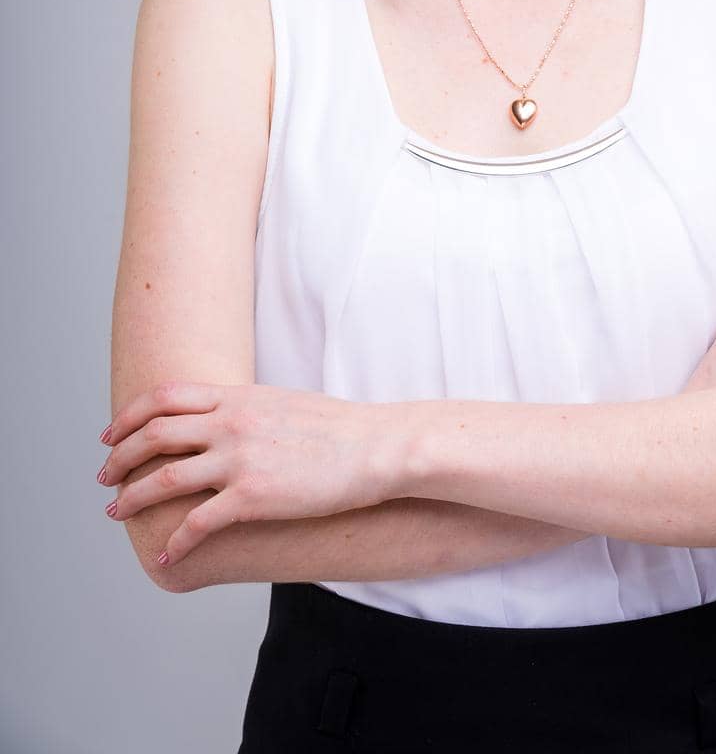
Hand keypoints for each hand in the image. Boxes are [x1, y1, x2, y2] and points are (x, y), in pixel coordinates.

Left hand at [96, 381, 404, 568]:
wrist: (375, 447)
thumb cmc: (338, 429)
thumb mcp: (283, 402)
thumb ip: (246, 409)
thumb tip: (222, 418)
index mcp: (237, 397)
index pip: (165, 397)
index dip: (130, 416)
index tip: (111, 435)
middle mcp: (231, 423)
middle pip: (154, 435)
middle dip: (120, 458)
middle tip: (104, 478)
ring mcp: (240, 459)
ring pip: (165, 479)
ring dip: (133, 498)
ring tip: (116, 513)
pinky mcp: (253, 497)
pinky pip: (198, 522)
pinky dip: (175, 541)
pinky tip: (168, 554)